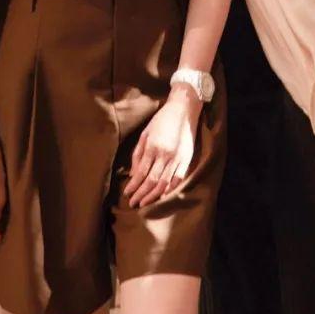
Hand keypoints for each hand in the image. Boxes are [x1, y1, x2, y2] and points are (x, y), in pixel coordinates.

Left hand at [125, 88, 199, 208]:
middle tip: (133, 204)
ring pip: (164, 183)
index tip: (127, 194)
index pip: (141, 173)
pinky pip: (178, 179)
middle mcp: (165, 154)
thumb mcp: (145, 133)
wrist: (183, 109)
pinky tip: (162, 195)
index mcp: (153, 147)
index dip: (133, 186)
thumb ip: (138, 154)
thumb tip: (133, 174)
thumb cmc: (161, 120)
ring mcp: (177, 158)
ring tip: (144, 203)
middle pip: (151, 181)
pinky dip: (170, 189)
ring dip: (153, 195)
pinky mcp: (187, 159)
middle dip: (141, 194)